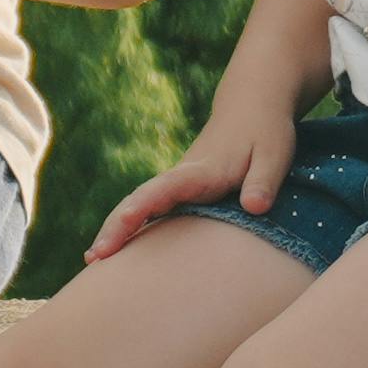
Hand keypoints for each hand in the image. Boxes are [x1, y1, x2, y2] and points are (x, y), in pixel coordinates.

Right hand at [93, 81, 307, 258]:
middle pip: (139, 200)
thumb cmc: (265, 132)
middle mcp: (181, 178)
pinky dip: (131, 228)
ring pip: (139, 206)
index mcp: (200, 171)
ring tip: (93, 262)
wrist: (251, 106)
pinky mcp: (181, 192)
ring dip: (116, 230)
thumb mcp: (275, 154)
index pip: (164, 190)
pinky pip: (150, 210)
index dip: (141, 208)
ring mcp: (177, 185)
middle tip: (95, 257)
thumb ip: (263, 181)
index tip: (122, 224)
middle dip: (116, 227)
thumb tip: (254, 208)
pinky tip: (120, 252)